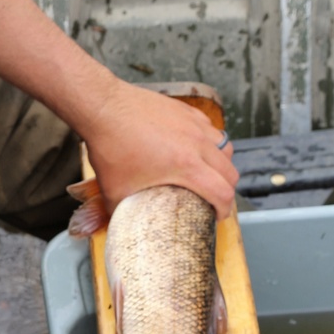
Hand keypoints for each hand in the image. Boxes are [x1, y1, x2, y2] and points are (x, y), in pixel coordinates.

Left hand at [83, 81, 237, 219]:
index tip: (216, 216)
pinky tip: (195, 146)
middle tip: (213, 199)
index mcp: (186, 166)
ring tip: (208, 173)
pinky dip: (209, 141)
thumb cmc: (110, 146)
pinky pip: (210, 128)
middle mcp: (197, 143)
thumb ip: (122, 212)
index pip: (222, 192)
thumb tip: (123, 226)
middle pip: (230, 172)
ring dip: (222, 163)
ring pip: (225, 146)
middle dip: (225, 190)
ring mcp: (193, 124)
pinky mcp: (185, 110)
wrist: (103, 107)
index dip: (224, 210)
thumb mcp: (114, 190)